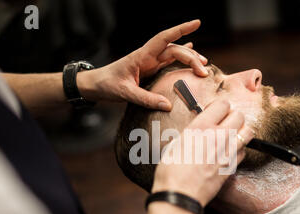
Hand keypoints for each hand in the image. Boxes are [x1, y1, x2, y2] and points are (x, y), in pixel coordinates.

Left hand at [78, 20, 207, 109]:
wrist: (95, 85)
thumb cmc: (106, 85)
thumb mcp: (124, 93)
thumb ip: (145, 99)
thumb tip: (167, 105)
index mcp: (141, 56)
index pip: (164, 38)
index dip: (180, 30)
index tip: (196, 23)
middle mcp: (148, 57)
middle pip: (174, 51)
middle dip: (191, 57)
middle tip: (204, 70)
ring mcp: (149, 63)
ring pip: (173, 55)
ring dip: (189, 58)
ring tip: (204, 65)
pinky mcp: (149, 70)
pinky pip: (169, 62)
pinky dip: (180, 57)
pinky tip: (190, 52)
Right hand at [151, 102, 254, 206]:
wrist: (180, 195)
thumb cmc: (171, 171)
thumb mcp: (175, 143)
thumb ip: (191, 132)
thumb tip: (197, 128)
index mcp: (201, 127)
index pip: (222, 105)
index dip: (219, 107)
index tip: (215, 111)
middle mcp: (218, 136)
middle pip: (239, 116)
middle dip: (233, 117)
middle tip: (225, 123)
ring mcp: (228, 152)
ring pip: (247, 132)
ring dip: (241, 131)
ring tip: (231, 136)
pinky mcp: (232, 166)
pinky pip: (243, 152)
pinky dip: (239, 150)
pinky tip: (229, 153)